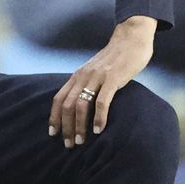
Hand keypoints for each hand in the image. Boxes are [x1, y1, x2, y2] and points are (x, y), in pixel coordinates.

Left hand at [50, 16, 155, 147]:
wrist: (131, 38)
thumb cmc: (115, 59)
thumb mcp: (96, 71)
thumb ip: (88, 84)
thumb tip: (81, 106)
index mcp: (77, 75)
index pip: (58, 98)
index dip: (54, 117)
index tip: (53, 134)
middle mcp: (83, 76)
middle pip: (67, 105)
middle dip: (66, 127)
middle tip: (69, 145)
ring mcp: (97, 77)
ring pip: (80, 105)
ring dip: (79, 126)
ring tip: (81, 142)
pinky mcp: (112, 78)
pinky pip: (101, 101)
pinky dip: (98, 117)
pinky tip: (99, 129)